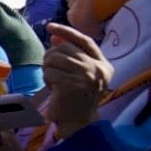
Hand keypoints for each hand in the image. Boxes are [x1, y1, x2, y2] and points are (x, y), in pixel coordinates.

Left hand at [43, 23, 113, 138]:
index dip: (67, 32)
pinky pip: (49, 72)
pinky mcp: (71, 85)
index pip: (84, 40)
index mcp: (104, 65)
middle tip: (52, 71)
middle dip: (52, 57)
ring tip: (54, 81)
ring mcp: (86, 76)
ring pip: (54, 58)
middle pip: (65, 49)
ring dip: (48, 69)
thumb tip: (55, 37)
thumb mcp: (79, 74)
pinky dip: (47, 79)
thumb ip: (71, 55)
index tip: (51, 28)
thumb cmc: (77, 98)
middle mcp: (98, 69)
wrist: (79, 123)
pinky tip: (53, 89)